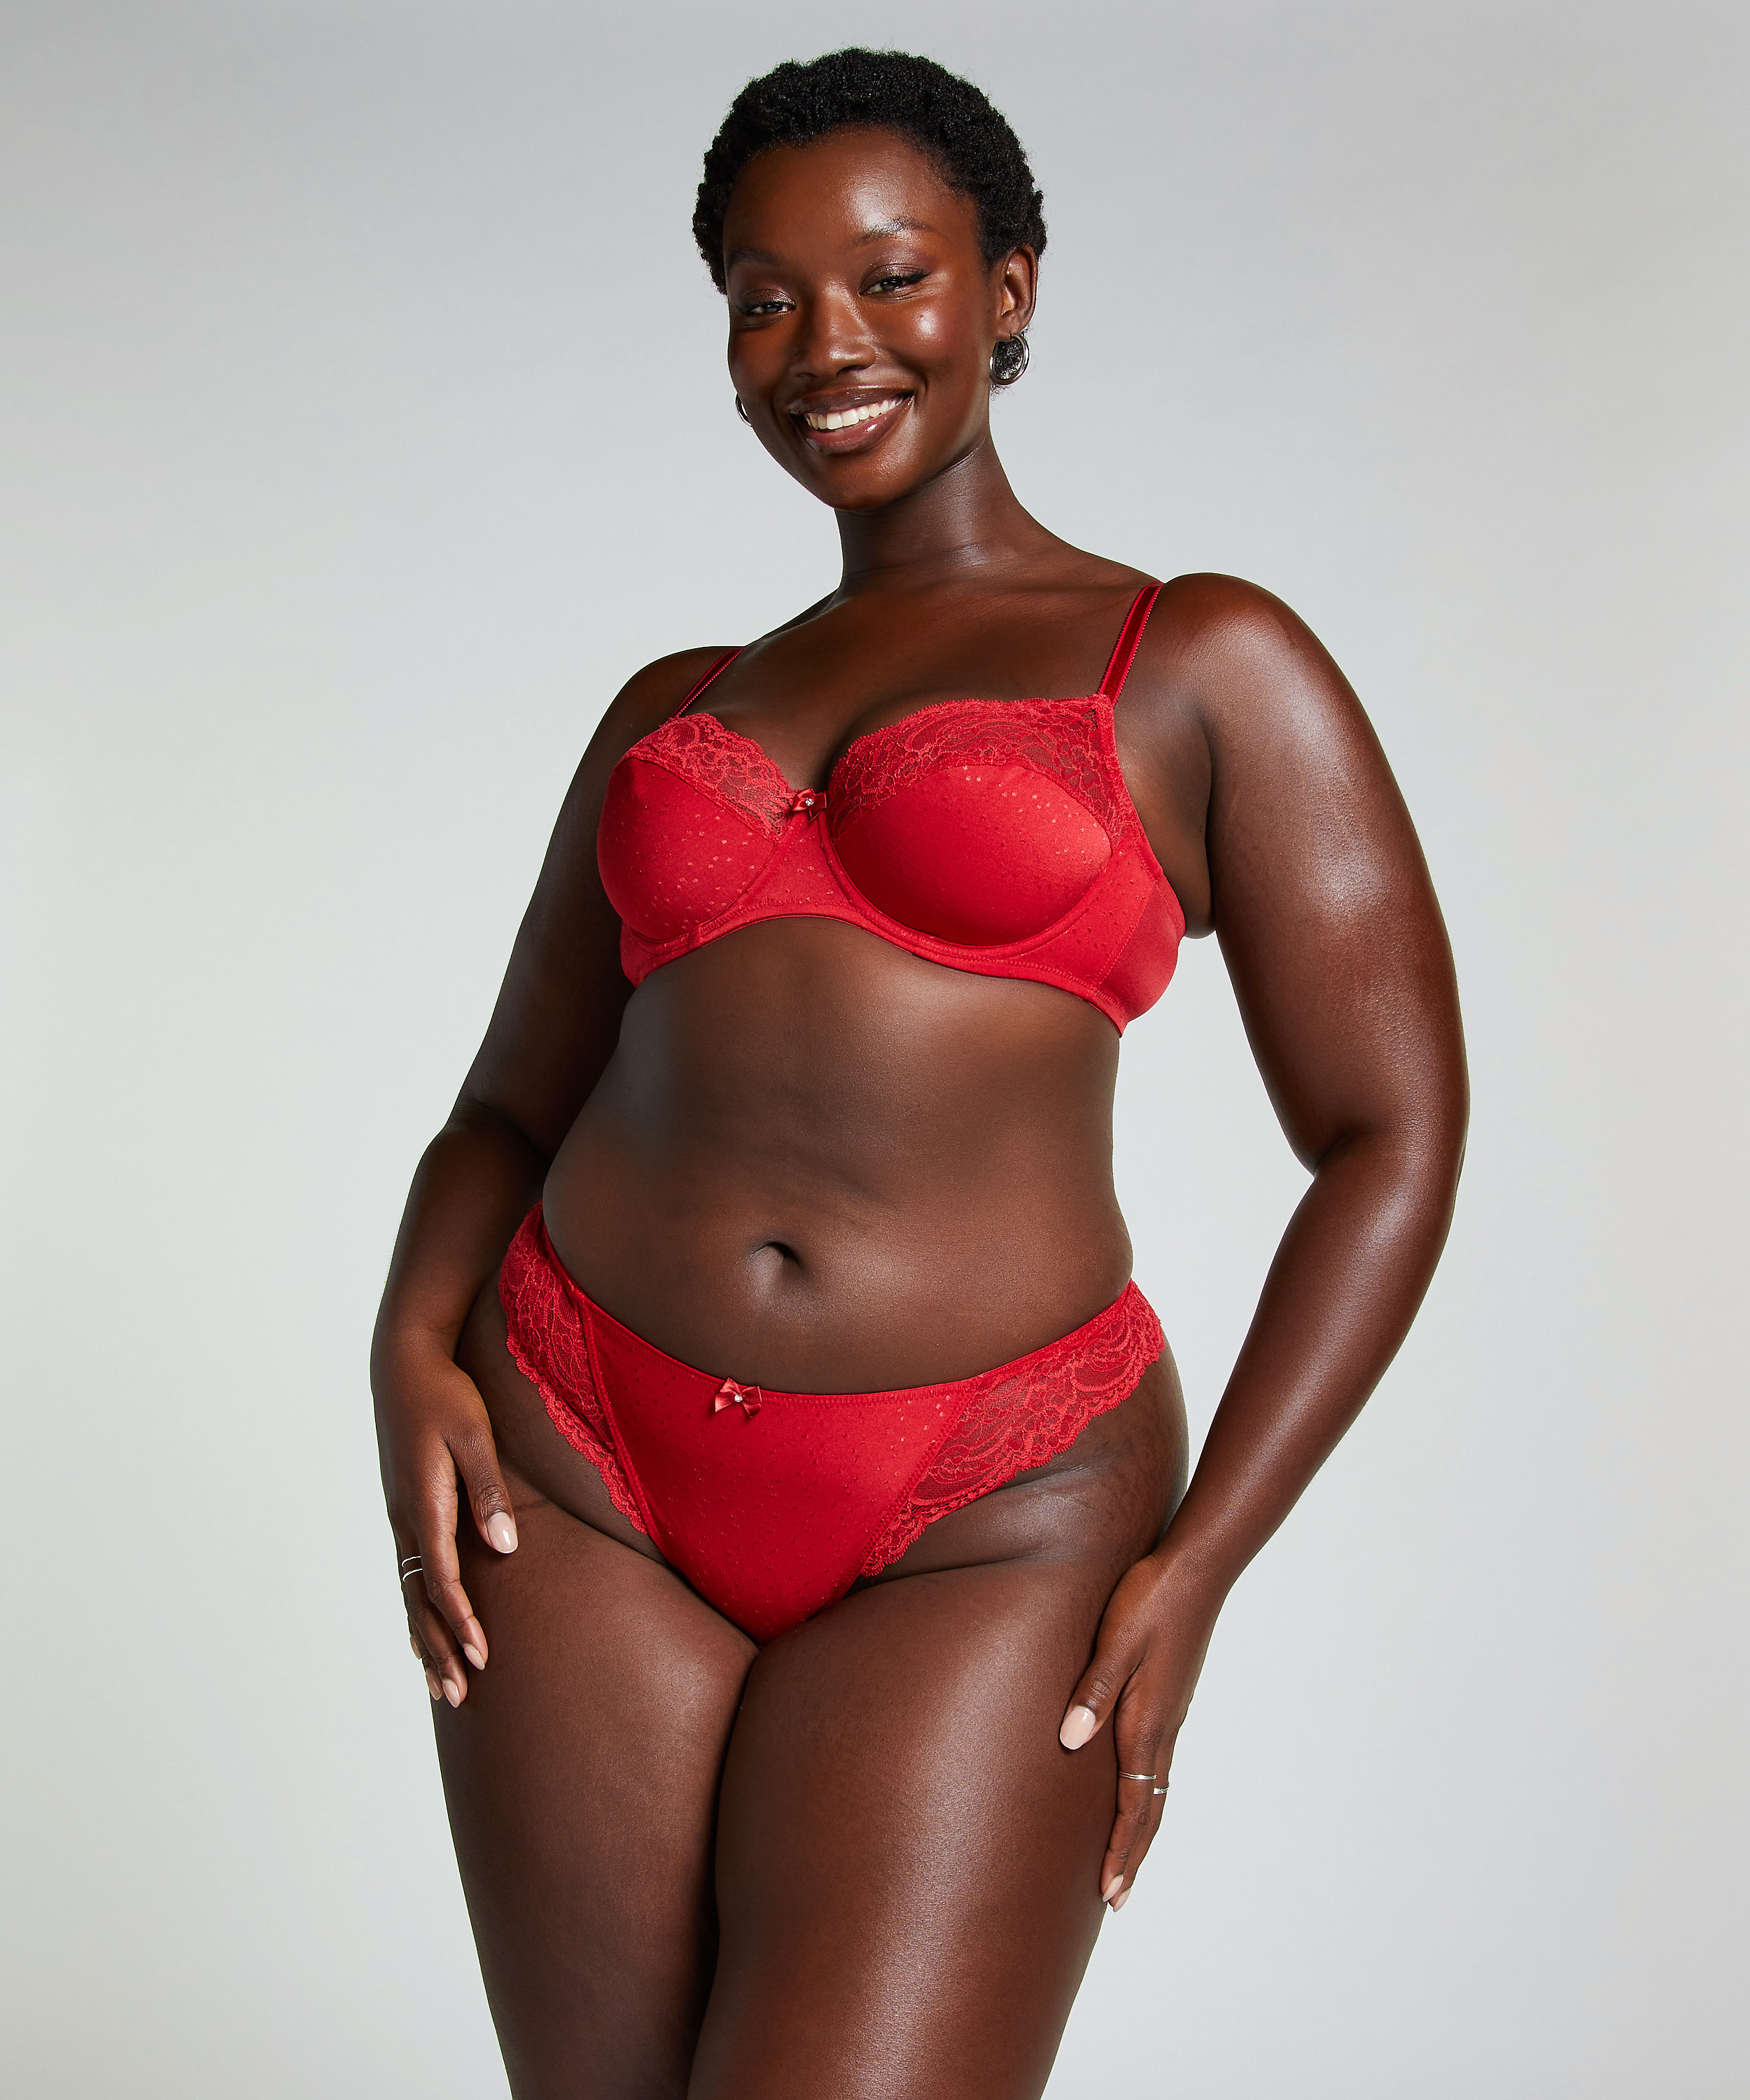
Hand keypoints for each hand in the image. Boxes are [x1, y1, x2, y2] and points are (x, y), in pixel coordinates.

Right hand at [376, 1336, 517, 1708]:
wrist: (404, 1362)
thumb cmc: (446, 1395)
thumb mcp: (474, 1437)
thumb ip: (490, 1493)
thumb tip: (505, 1547)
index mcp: (423, 1506)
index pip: (442, 1580)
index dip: (462, 1622)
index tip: (483, 1657)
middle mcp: (406, 1520)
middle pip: (420, 1600)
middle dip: (439, 1648)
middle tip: (458, 1694)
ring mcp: (401, 1516)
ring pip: (410, 1592)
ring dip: (426, 1638)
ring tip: (441, 1684)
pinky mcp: (405, 1509)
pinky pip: (409, 1572)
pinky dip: (418, 1609)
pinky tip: (424, 1632)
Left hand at [1057, 1551, 1221, 1910]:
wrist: (1195, 1568)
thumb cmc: (1150, 1598)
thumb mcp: (1116, 1640)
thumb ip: (1094, 1689)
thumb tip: (1071, 1741)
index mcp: (1148, 1719)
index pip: (1134, 1802)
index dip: (1122, 1849)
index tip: (1109, 1892)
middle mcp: (1163, 1724)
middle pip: (1150, 1806)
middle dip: (1133, 1854)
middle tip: (1116, 1898)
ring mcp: (1170, 1711)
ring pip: (1157, 1785)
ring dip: (1141, 1827)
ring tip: (1126, 1857)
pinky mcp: (1170, 1695)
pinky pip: (1159, 1760)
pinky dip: (1147, 1791)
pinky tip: (1136, 1788)